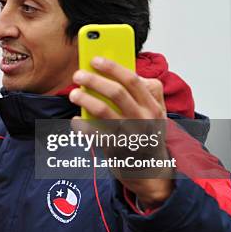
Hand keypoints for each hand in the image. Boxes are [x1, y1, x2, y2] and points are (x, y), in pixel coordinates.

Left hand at [68, 56, 172, 207]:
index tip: (95, 58)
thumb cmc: (148, 136)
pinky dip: (83, 126)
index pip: (133, 80)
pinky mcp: (117, 151)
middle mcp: (144, 120)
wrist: (152, 173)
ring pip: (103, 111)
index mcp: (153, 106)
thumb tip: (124, 70)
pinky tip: (75, 121)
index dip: (112, 67)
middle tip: (78, 75)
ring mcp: (130, 136)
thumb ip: (147, 92)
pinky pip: (95, 134)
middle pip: (116, 93)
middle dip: (94, 80)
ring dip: (85, 99)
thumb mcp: (157, 113)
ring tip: (73, 93)